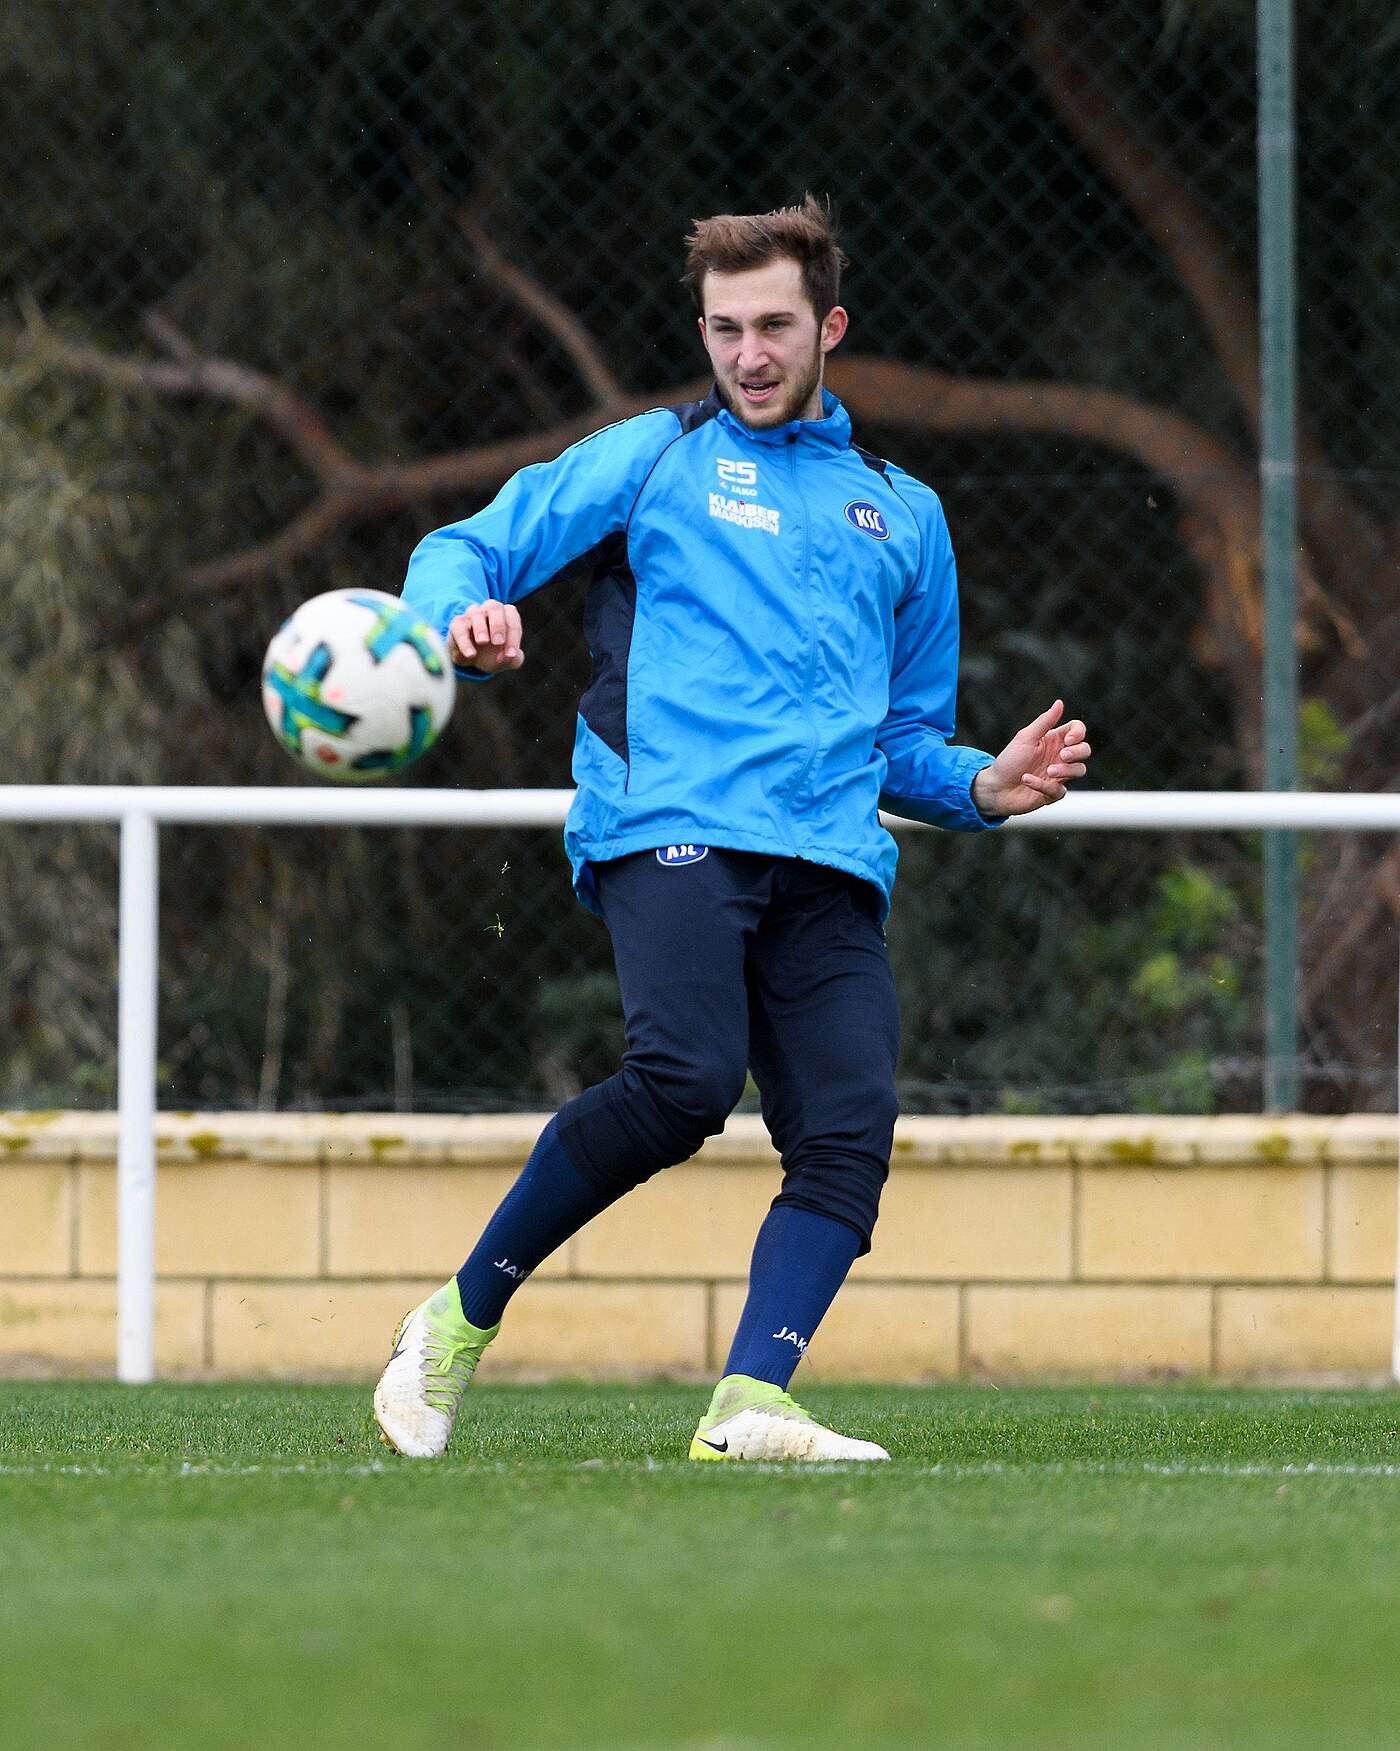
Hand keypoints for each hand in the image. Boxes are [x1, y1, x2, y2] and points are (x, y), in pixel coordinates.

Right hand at [447, 601, 524, 673]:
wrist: (471, 658)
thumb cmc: (493, 653)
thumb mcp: (507, 660)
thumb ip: (513, 659)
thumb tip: (508, 657)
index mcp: (506, 615)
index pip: (512, 616)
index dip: (513, 635)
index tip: (511, 654)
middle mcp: (489, 610)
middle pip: (494, 607)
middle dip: (498, 624)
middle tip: (498, 642)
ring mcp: (472, 615)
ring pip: (476, 613)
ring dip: (480, 628)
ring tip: (483, 642)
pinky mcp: (457, 624)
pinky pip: (458, 627)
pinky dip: (464, 641)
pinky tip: (471, 654)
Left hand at [971, 699, 1091, 817]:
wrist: (996, 787)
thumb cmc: (1009, 760)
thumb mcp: (1026, 738)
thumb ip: (1044, 721)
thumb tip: (1059, 702)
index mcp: (1054, 740)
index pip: (1078, 730)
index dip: (1079, 733)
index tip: (1068, 739)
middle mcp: (1059, 757)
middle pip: (1085, 750)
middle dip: (1078, 752)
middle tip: (1063, 756)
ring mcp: (1059, 775)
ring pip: (1080, 770)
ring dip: (1066, 770)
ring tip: (1048, 771)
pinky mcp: (1053, 793)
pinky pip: (1060, 791)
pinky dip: (1043, 785)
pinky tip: (1027, 780)